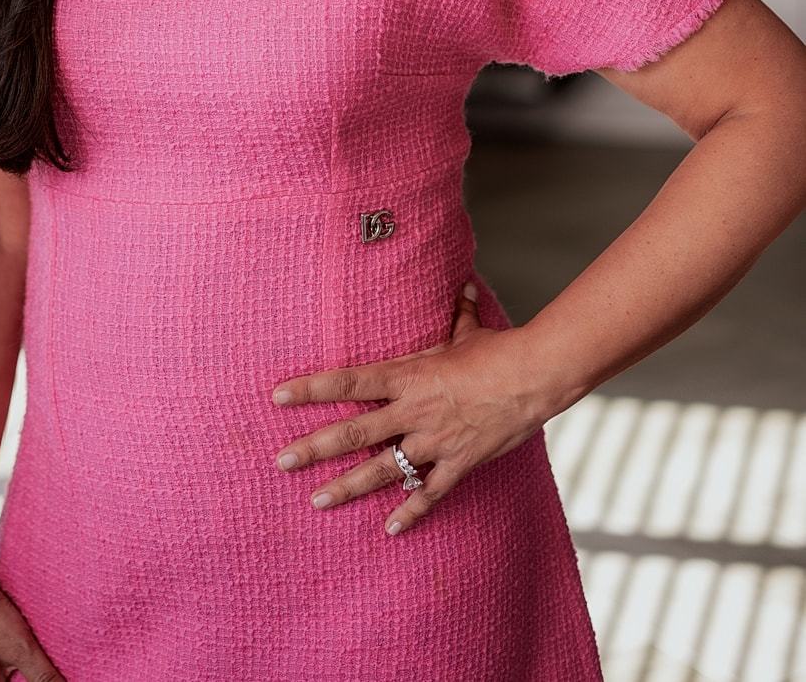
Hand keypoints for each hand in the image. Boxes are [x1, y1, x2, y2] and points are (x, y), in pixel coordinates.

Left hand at [271, 283, 549, 535]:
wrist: (534, 377)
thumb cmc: (498, 350)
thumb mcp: (468, 330)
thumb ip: (457, 312)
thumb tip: (462, 283)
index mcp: (407, 376)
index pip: (348, 382)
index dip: (310, 389)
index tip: (278, 396)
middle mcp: (412, 411)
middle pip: (352, 433)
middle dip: (313, 448)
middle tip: (281, 461)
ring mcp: (433, 442)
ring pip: (380, 470)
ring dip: (346, 487)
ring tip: (316, 501)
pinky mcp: (458, 464)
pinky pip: (428, 493)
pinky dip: (409, 512)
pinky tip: (389, 530)